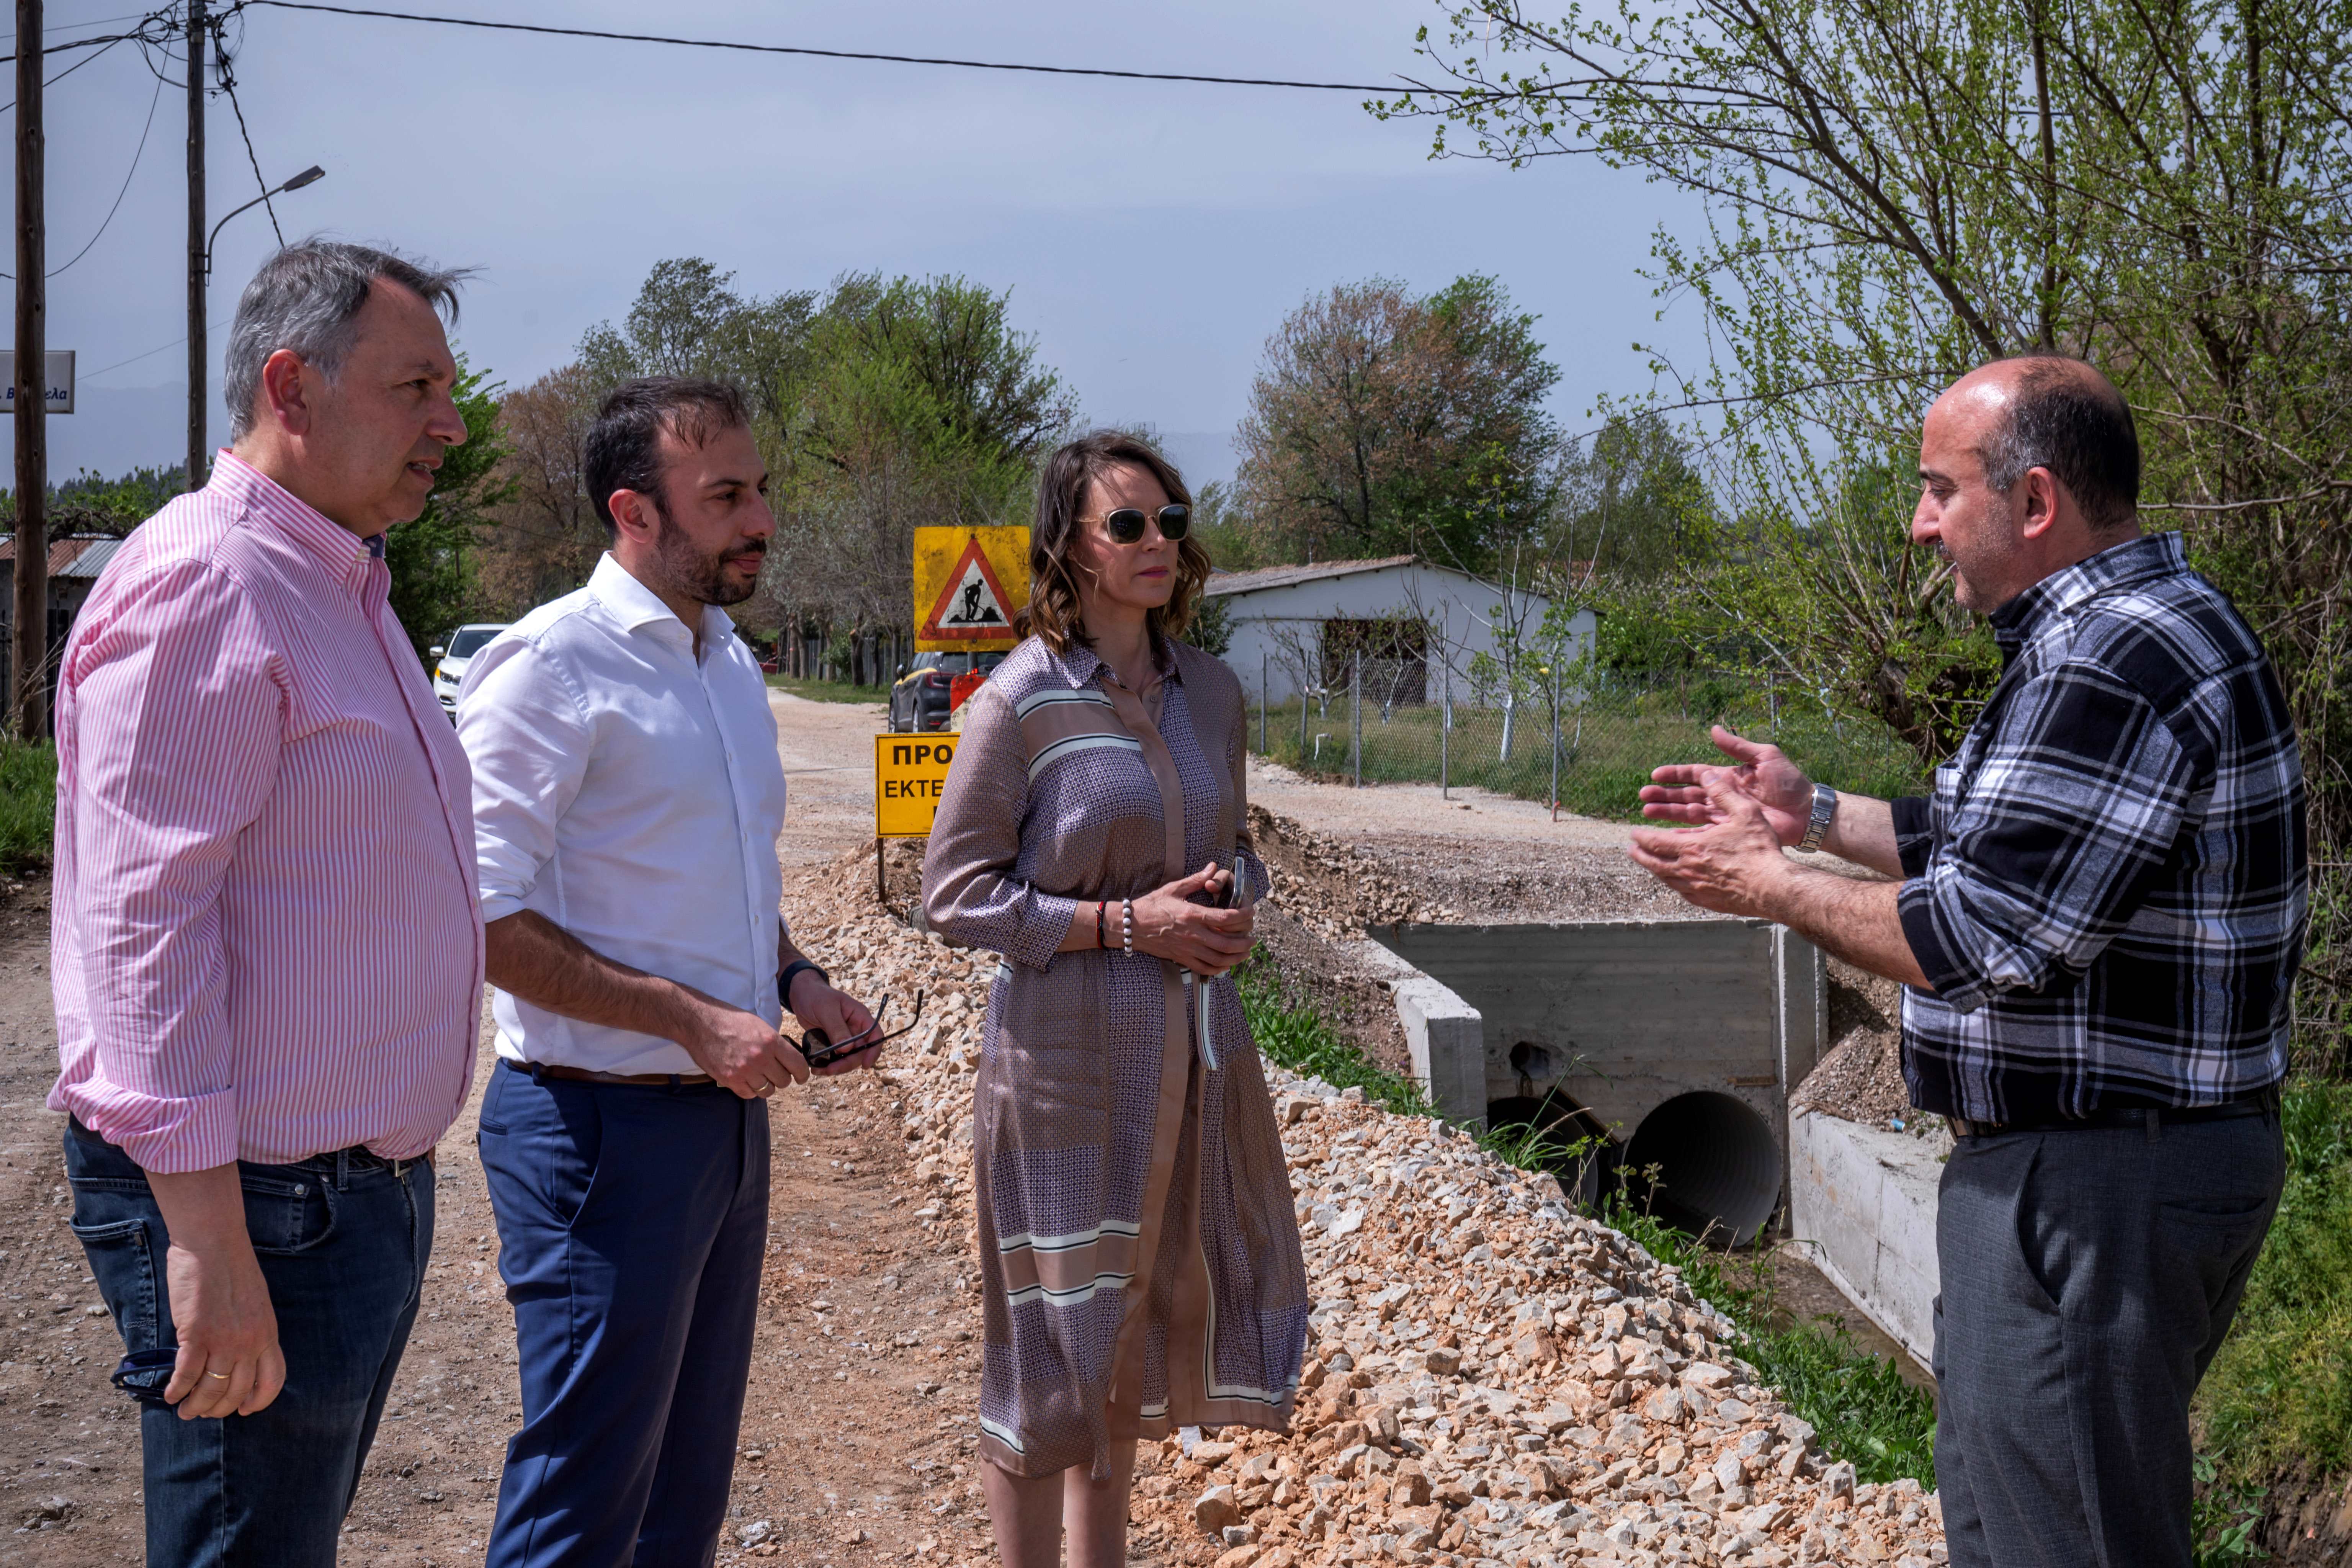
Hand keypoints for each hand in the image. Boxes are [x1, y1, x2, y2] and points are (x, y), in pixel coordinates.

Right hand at [161, 1235, 285, 1420]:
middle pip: (237, 1391)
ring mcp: (224, 1340)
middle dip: (219, 1408)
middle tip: (204, 1412)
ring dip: (196, 1406)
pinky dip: (177, 1390)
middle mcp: (250, 1342)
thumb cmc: (232, 1269)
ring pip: (211, 1389)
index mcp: (268, 1333)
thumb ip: (251, 1331)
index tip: (244, 1410)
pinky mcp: (196, 1335)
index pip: (272, 1380)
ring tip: (185, 1411)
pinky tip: (171, 1395)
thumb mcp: (256, 1304)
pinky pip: (186, 1374)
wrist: (213, 1243)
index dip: (258, 1401)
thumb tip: (237, 1357)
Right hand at [679, 995, 808, 1097]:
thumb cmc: (730, 1020)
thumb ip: (774, 1043)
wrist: (700, 1023)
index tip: (801, 1077)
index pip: (797, 1065)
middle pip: (783, 1081)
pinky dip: (750, 1090)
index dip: (802, 1074)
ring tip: (759, 1076)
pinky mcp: (729, 1079)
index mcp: (771, 1041)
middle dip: (782, 1078)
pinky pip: (748, 1094)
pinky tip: (746, 1080)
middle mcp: (760, 1057)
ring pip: (767, 1090)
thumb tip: (787, 1058)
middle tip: (775, 1073)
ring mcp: (744, 1070)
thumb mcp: (759, 1025)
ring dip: (766, 1085)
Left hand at [788, 974, 880, 1076]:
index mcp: (860, 1017)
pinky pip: (834, 1057)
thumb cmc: (816, 995)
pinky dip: (827, 1064)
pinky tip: (816, 1066)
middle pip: (860, 1052)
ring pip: (847, 1058)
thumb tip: (846, 1050)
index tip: (865, 1065)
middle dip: (847, 1063)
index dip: (873, 1051)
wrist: (801, 994)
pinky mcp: (832, 1042)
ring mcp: (844, 1037)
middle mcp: (855, 1029)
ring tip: (819, 1069)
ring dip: (836, 1067)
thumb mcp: (826, 1010)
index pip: (875, 1035)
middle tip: (830, 1069)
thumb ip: (837, 1029)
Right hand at [1130, 862, 1254, 976]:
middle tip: (1253, 938)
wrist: (1131, 926)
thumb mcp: (1174, 889)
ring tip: (1245, 952)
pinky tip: (1226, 964)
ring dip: (1236, 957)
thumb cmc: (1151, 905)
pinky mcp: (1181, 958)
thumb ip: (1196, 880)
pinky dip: (1219, 968)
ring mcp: (1187, 949)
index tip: (1250, 914)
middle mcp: (1193, 934)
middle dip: (1245, 942)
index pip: (1226, 917)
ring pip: (1219, 959)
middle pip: (1227, 943)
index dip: (1243, 916)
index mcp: (1193, 915)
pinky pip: (1204, 968)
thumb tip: (1212, 867)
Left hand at [1627, 768, 1795, 916]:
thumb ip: (1723, 793)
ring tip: (1650, 864)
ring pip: (1666, 879)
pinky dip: (1674, 884)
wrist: (1774, 888)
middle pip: (1654, 863)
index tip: (1633, 833)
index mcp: (1691, 847)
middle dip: (1640, 855)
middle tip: (1631, 850)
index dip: (1641, 837)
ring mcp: (1696, 889)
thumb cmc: (1760, 849)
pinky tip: (1676, 881)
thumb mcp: (1744, 812)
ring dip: (1654, 869)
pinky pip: (1683, 892)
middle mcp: (1687, 870)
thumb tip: (1707, 775)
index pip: (1655, 841)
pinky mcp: (1708, 902)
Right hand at [1638, 725, 1815, 845]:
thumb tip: (1713, 729)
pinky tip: (1668, 835)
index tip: (1655, 775)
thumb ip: (1738, 747)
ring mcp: (1725, 815)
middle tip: (1643, 797)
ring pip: (1689, 814)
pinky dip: (1685, 835)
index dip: (1675, 775)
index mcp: (1728, 777)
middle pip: (1686, 795)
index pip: (1695, 774)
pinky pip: (1703, 834)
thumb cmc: (1789, 783)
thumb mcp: (1765, 757)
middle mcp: (1723, 796)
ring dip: (1668, 813)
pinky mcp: (1730, 832)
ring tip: (1647, 813)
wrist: (1807, 812)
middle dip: (1664, 795)